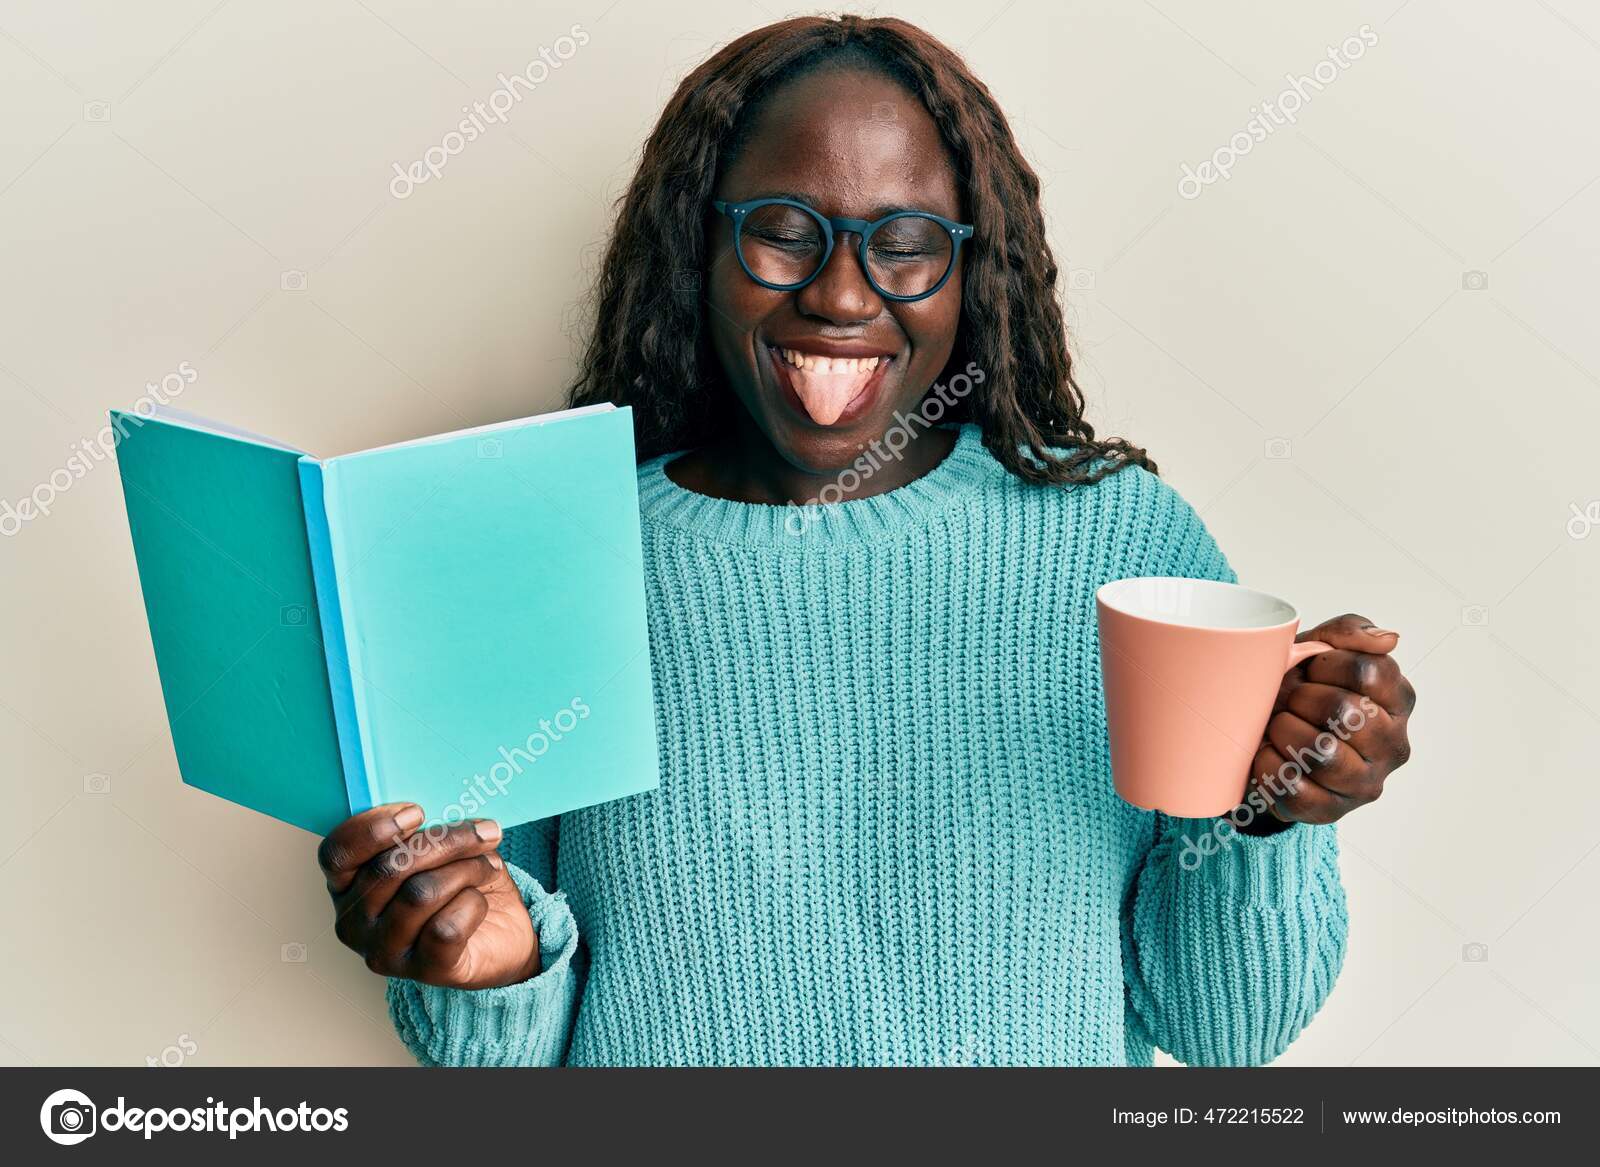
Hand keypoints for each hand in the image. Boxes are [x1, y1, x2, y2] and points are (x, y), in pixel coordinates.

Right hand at [318, 803, 539, 989]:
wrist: (503, 933)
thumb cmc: (460, 883)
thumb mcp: (437, 849)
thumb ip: (422, 831)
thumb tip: (440, 808)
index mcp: (346, 886)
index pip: (337, 853)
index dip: (373, 828)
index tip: (418, 812)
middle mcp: (354, 923)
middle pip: (390, 867)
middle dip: (445, 841)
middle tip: (484, 832)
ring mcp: (385, 952)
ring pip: (421, 893)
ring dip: (466, 869)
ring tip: (488, 865)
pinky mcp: (424, 972)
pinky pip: (446, 927)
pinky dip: (473, 903)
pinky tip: (480, 901)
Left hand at [1236, 614, 1415, 832]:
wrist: (1269, 738)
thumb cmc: (1302, 690)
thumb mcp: (1321, 650)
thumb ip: (1351, 633)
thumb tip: (1388, 639)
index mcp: (1398, 700)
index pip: (1367, 671)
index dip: (1325, 665)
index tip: (1309, 670)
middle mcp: (1393, 745)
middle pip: (1343, 710)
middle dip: (1300, 697)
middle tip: (1287, 698)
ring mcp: (1365, 782)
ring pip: (1321, 750)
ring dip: (1284, 729)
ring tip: (1277, 724)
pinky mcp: (1332, 810)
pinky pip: (1294, 786)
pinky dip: (1268, 763)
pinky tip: (1266, 752)